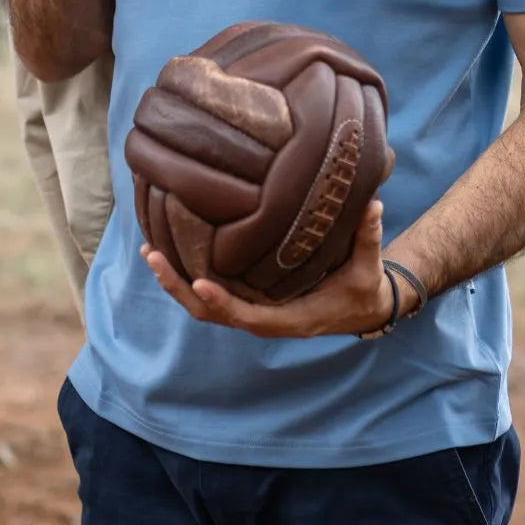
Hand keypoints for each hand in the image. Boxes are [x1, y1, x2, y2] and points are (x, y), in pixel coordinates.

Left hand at [141, 200, 401, 337]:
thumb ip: (368, 238)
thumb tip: (373, 204)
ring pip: (204, 305)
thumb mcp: (368, 268)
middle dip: (180, 288)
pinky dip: (188, 277)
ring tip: (150, 252)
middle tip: (154, 257)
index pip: (248, 317)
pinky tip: (171, 251)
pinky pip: (212, 294)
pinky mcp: (248, 299)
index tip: (201, 283)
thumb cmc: (362, 289)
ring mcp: (252, 310)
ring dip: (176, 282)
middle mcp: (263, 320)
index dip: (223, 303)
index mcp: (289, 320)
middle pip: (211, 312)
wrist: (362, 307)